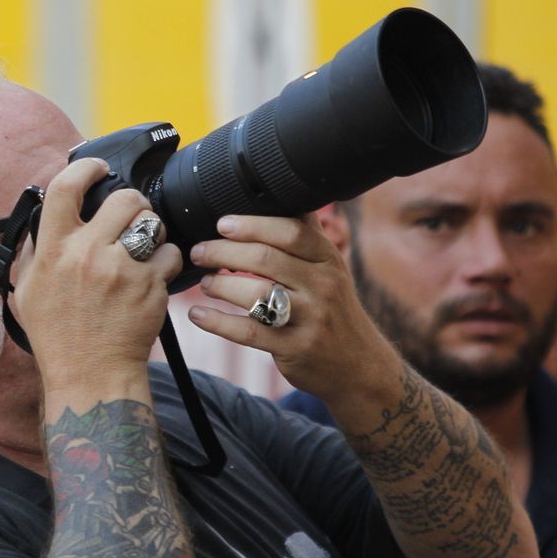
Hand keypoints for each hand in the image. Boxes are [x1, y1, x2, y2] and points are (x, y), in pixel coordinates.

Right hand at [9, 159, 182, 386]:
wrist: (90, 375)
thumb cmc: (57, 336)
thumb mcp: (27, 292)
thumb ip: (35, 252)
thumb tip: (42, 219)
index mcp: (53, 251)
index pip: (66, 187)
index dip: (86, 169)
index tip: (97, 169)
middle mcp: (87, 254)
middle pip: (123, 198)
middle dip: (132, 203)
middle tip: (131, 216)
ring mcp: (121, 270)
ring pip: (151, 222)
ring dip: (151, 229)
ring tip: (143, 247)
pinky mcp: (150, 287)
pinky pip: (170, 254)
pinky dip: (166, 261)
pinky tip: (154, 275)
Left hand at [185, 213, 403, 400]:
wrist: (358, 364)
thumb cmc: (333, 309)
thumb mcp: (330, 268)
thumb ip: (305, 235)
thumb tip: (277, 192)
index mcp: (327, 259)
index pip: (290, 231)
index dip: (252, 224)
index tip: (222, 224)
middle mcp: (322, 285)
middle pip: (265, 259)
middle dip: (224, 252)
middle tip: (199, 252)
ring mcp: (309, 318)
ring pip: (255, 294)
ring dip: (219, 284)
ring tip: (204, 282)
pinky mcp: (294, 348)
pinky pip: (248, 331)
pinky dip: (217, 322)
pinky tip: (198, 315)